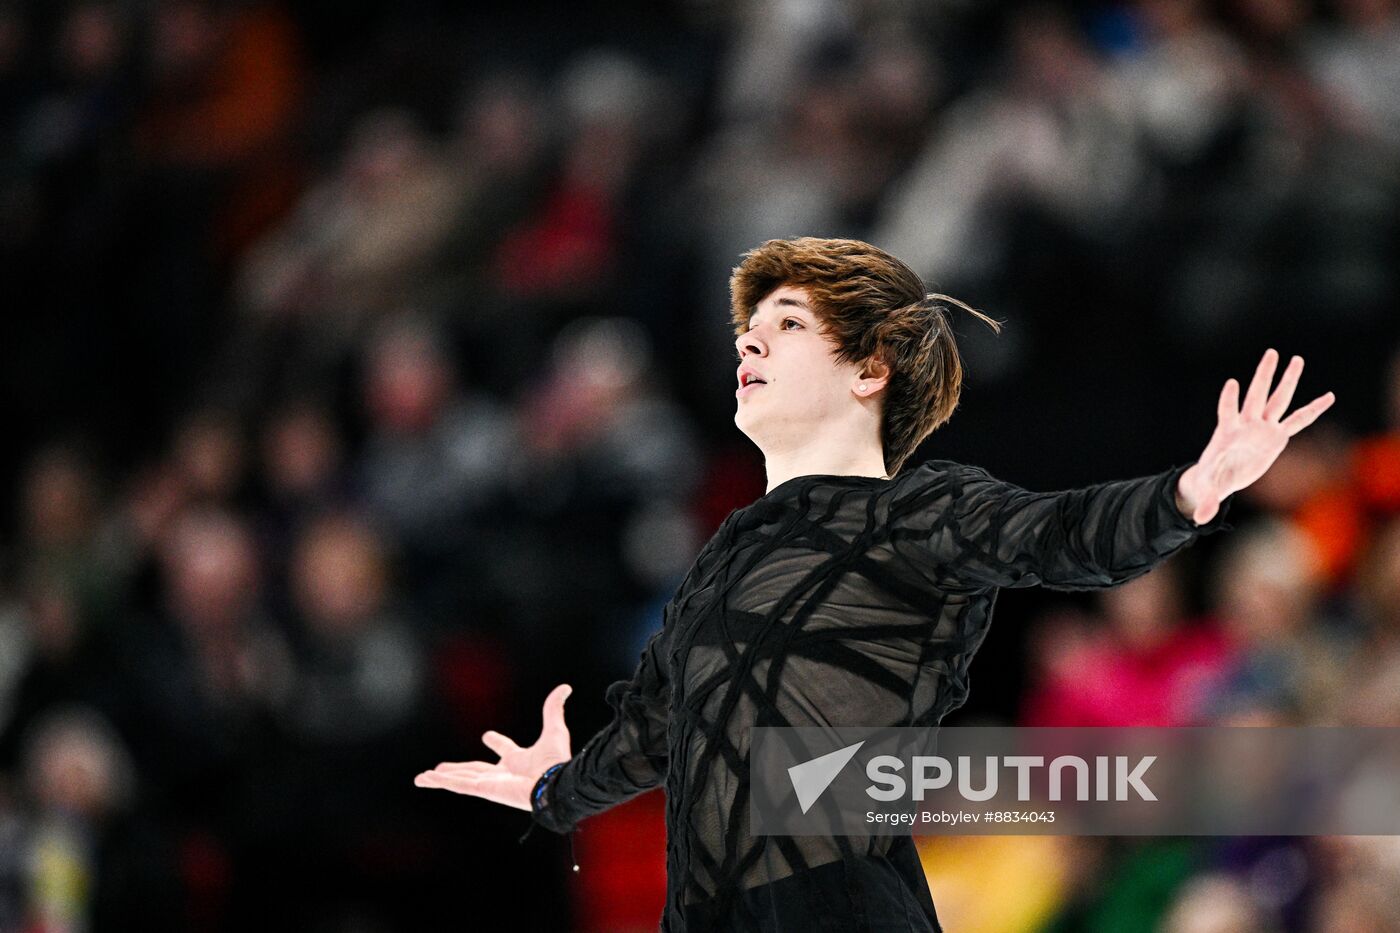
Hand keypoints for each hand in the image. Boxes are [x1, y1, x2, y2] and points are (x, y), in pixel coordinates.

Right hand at [414, 684, 573, 811]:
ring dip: (441, 778)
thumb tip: (565, 688)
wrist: (555, 783)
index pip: (505, 750)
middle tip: (440, 768)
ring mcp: (492, 783)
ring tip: (422, 778)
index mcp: (519, 760)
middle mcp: (503, 774)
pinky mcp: (484, 790)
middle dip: (457, 769)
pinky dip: (442, 782)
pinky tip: (426, 779)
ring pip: (460, 780)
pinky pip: (459, 785)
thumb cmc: (557, 762)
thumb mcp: (554, 730)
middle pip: (474, 770)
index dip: (498, 743)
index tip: (488, 736)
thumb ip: (553, 709)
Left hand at [1176, 348, 1335, 524]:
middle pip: (1256, 395)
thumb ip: (1208, 502)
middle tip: (1271, 352)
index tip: (1232, 384)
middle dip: (1263, 376)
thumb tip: (1201, 520)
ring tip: (1297, 359)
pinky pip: (1297, 421)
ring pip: (1277, 400)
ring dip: (1286, 380)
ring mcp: (1262, 427)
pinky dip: (1312, 410)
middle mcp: (1247, 424)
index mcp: (1227, 431)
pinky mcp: (1276, 435)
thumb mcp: (1210, 490)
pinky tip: (1328, 396)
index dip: (1229, 398)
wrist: (1220, 475)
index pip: (1227, 410)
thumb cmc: (1213, 478)